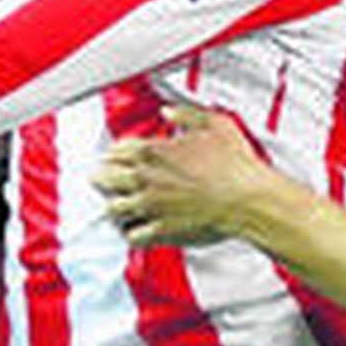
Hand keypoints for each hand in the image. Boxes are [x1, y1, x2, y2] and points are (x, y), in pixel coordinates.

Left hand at [95, 106, 280, 247]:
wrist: (248, 199)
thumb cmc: (235, 164)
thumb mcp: (214, 124)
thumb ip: (186, 114)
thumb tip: (169, 110)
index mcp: (155, 151)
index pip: (118, 150)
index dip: (113, 153)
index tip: (112, 156)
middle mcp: (147, 178)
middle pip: (107, 177)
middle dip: (101, 177)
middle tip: (97, 179)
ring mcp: (151, 205)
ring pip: (113, 208)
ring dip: (112, 206)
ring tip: (112, 207)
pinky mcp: (160, 230)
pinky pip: (133, 235)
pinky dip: (130, 233)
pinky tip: (132, 232)